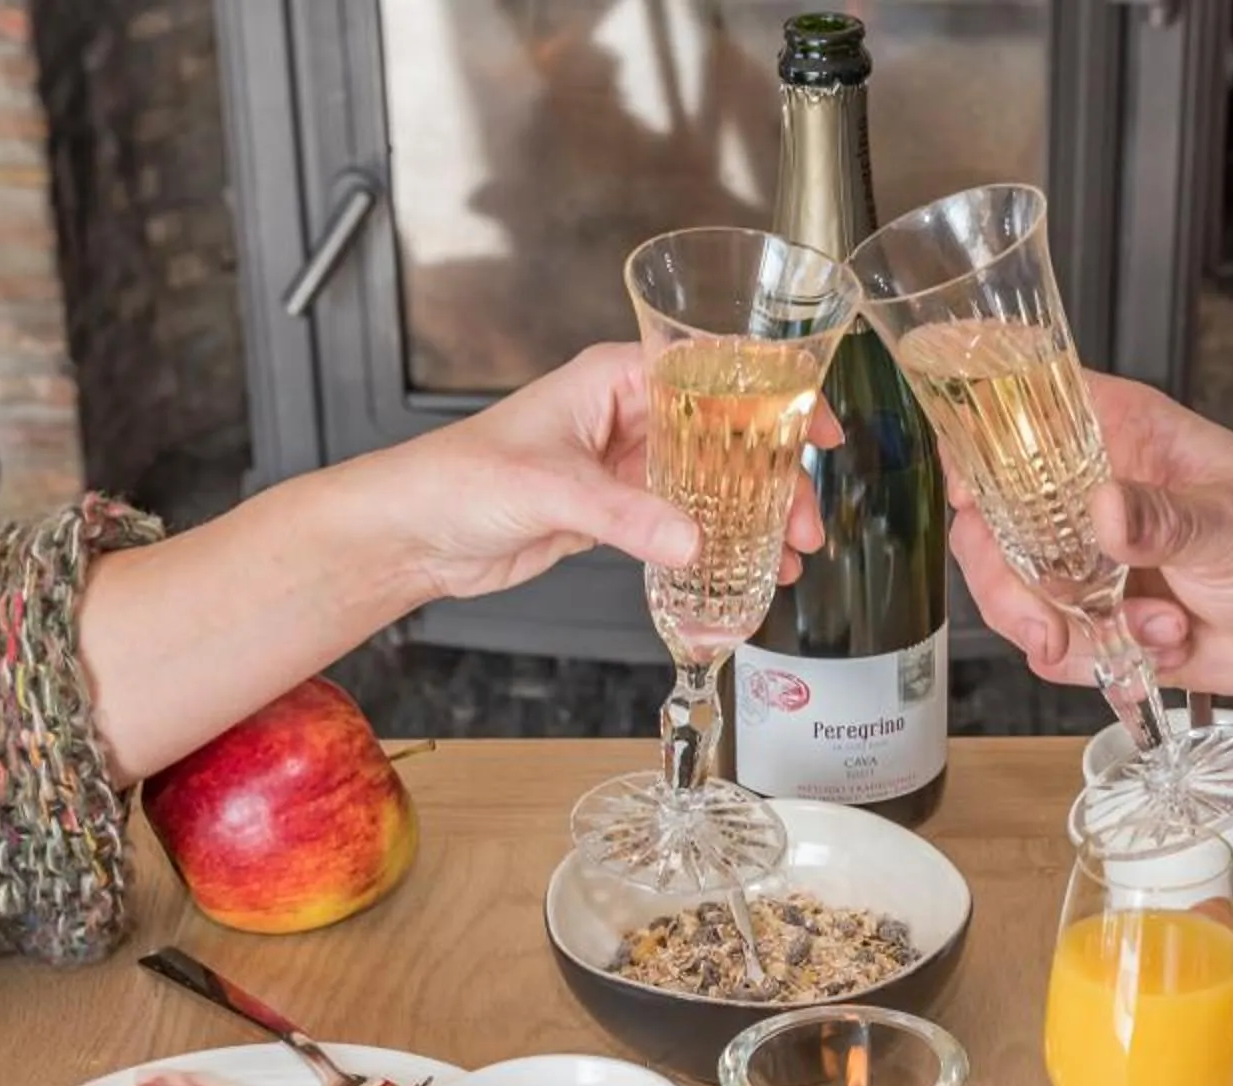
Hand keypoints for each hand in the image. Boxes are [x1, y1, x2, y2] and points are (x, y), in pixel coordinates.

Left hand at [381, 342, 828, 602]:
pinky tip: (745, 566)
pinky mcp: (617, 509)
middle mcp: (627, 413)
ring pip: (712, 481)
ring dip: (752, 515)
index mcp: (615, 378)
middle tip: (804, 519)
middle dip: (773, 476)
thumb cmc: (457, 479)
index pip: (716, 373)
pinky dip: (717, 543)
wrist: (414, 532)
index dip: (776, 397)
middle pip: (727, 433)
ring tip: (788, 554)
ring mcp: (625, 463)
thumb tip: (691, 542)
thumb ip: (625, 515)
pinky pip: (684, 520)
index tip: (817, 430)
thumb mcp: (550, 489)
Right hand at [946, 371, 1232, 731]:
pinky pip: (1052, 645)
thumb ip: (1167, 517)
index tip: (971, 495)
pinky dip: (1098, 661)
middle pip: (987, 520)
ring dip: (1065, 630)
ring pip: (1010, 590)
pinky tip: (1160, 647)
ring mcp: (1083, 558)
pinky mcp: (1093, 617)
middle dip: (1007, 581)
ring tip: (1146, 634)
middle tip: (1047, 625)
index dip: (975, 445)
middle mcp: (1086, 491)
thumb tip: (1106, 511)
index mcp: (1117, 432)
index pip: (1015, 412)